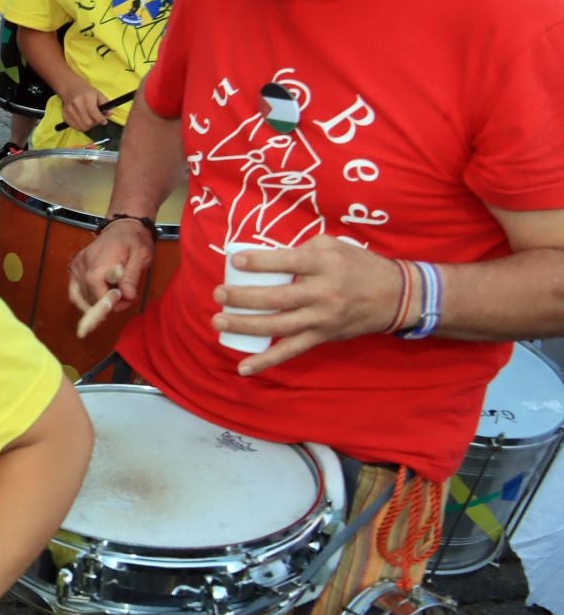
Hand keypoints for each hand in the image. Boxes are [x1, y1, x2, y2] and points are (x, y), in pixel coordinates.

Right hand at [57, 83, 107, 134]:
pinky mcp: (65, 116)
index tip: (104, 122)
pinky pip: (75, 127)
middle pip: (88, 122)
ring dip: (88, 126)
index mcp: (86, 97)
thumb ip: (105, 104)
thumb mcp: (98, 94)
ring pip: (81, 127)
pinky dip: (81, 127)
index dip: (100, 119)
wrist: (71, 89)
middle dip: (94, 123)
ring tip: (90, 121)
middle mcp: (76, 104)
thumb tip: (109, 114)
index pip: (93, 112)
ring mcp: (69, 111)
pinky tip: (83, 121)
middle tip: (97, 120)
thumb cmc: (87, 92)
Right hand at [68, 217, 153, 315]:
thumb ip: (131, 277)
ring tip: (113, 302)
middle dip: (106, 304)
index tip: (122, 302)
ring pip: (79, 296)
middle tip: (124, 302)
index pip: (96, 288)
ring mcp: (77, 266)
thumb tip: (127, 295)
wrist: (123, 227)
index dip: (107, 301)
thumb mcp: (140, 256)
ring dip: (95, 305)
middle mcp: (84, 263)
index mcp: (100, 259)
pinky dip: (84, 301)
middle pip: (88, 294)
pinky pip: (74, 292)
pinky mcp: (75, 269)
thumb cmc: (133, 240)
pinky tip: (97, 304)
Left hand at [213, 236, 406, 375]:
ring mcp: (322, 319)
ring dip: (245, 326)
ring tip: (218, 322)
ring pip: (278, 326)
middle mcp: (323, 293)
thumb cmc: (358, 266)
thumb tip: (264, 255)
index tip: (236, 262)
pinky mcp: (322, 337)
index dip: (260, 262)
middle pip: (276, 298)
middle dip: (243, 298)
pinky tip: (243, 368)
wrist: (395, 296)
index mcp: (324, 264)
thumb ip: (300, 248)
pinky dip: (266, 361)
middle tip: (218, 294)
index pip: (288, 262)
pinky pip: (291, 352)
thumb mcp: (332, 246)